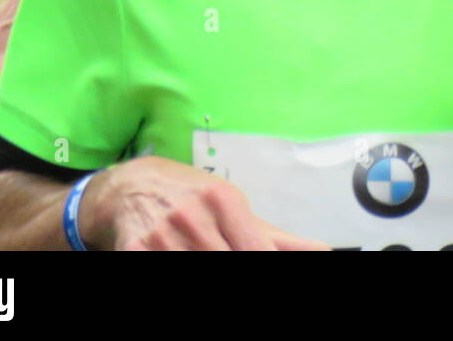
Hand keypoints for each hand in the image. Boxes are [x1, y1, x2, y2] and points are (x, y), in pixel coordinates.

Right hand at [86, 157, 326, 250]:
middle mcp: (193, 217)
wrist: (130, 186)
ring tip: (204, 250)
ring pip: (193, 263)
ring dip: (201, 262)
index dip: (260, 260)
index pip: (254, 249)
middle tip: (227, 250)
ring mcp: (161, 237)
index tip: (265, 263)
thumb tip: (322, 251)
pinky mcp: (133, 250)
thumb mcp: (233, 204)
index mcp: (223, 201)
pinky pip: (159, 267)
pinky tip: (182, 255)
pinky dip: (174, 265)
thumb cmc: (189, 194)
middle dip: (235, 262)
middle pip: (225, 260)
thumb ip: (276, 237)